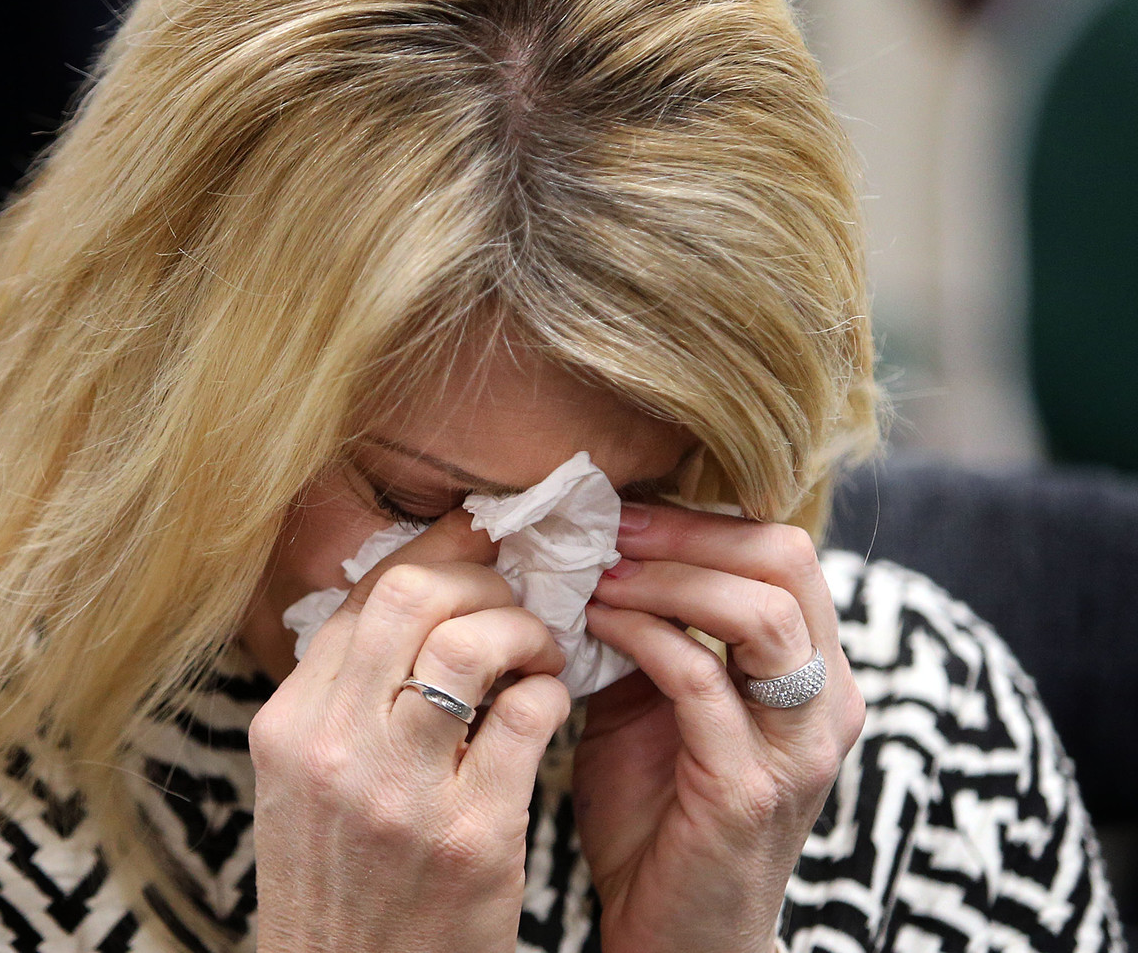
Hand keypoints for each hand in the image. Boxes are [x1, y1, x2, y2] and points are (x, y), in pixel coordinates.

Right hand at [248, 511, 571, 952]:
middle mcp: (334, 749)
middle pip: (412, 596)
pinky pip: (528, 715)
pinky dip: (551, 692)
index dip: (431, 554)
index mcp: (287, 726)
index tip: (473, 544)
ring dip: (524, 629)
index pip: (362, 596)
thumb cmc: (339, 886)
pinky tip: (547, 707)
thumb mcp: (302, 785)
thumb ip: (341, 696)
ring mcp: (402, 793)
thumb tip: (414, 605)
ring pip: (473, 642)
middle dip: (478, 578)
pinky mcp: (472, 837)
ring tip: (538, 652)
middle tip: (510, 600)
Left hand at [578, 504, 865, 952]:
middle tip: (608, 528)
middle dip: (686, 532)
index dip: (701, 518)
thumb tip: (598, 545)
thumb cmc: (660, 812)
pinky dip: (643, 635)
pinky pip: (699, 678)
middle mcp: (826, 700)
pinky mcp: (749, 788)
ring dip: (664, 577)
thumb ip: (652, 629)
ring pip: (758, 611)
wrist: (673, 933)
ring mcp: (797, 746)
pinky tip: (595, 624)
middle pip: (784, 561)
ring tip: (597, 573)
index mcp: (814, 670)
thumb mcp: (658, 702)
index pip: (783, 552)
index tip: (623, 510)